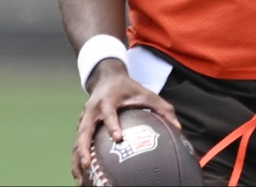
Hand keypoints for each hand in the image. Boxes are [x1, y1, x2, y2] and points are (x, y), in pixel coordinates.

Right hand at [71, 60, 181, 185]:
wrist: (107, 78)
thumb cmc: (129, 88)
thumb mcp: (148, 94)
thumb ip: (163, 109)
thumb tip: (178, 128)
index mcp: (108, 100)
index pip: (109, 114)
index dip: (112, 125)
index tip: (118, 138)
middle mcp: (92, 110)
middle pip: (84, 131)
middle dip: (84, 149)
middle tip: (87, 165)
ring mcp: (83, 119)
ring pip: (77, 141)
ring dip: (77, 159)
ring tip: (80, 179)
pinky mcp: (81, 126)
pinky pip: (77, 144)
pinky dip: (77, 159)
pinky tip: (81, 175)